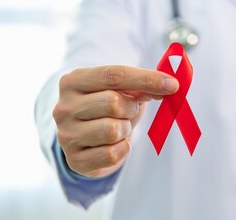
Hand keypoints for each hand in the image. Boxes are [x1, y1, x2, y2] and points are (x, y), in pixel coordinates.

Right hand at [53, 65, 178, 177]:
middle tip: (128, 111)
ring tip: (118, 128)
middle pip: (113, 102)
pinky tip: (114, 144)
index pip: (114, 75)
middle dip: (130, 108)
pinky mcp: (74, 160)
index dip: (146, 79)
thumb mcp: (120, 91)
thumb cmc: (106, 109)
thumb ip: (140, 86)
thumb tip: (167, 85)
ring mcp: (66, 135)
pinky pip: (112, 154)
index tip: (172, 85)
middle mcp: (63, 107)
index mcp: (73, 81)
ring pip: (112, 130)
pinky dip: (122, 149)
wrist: (87, 139)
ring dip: (125, 130)